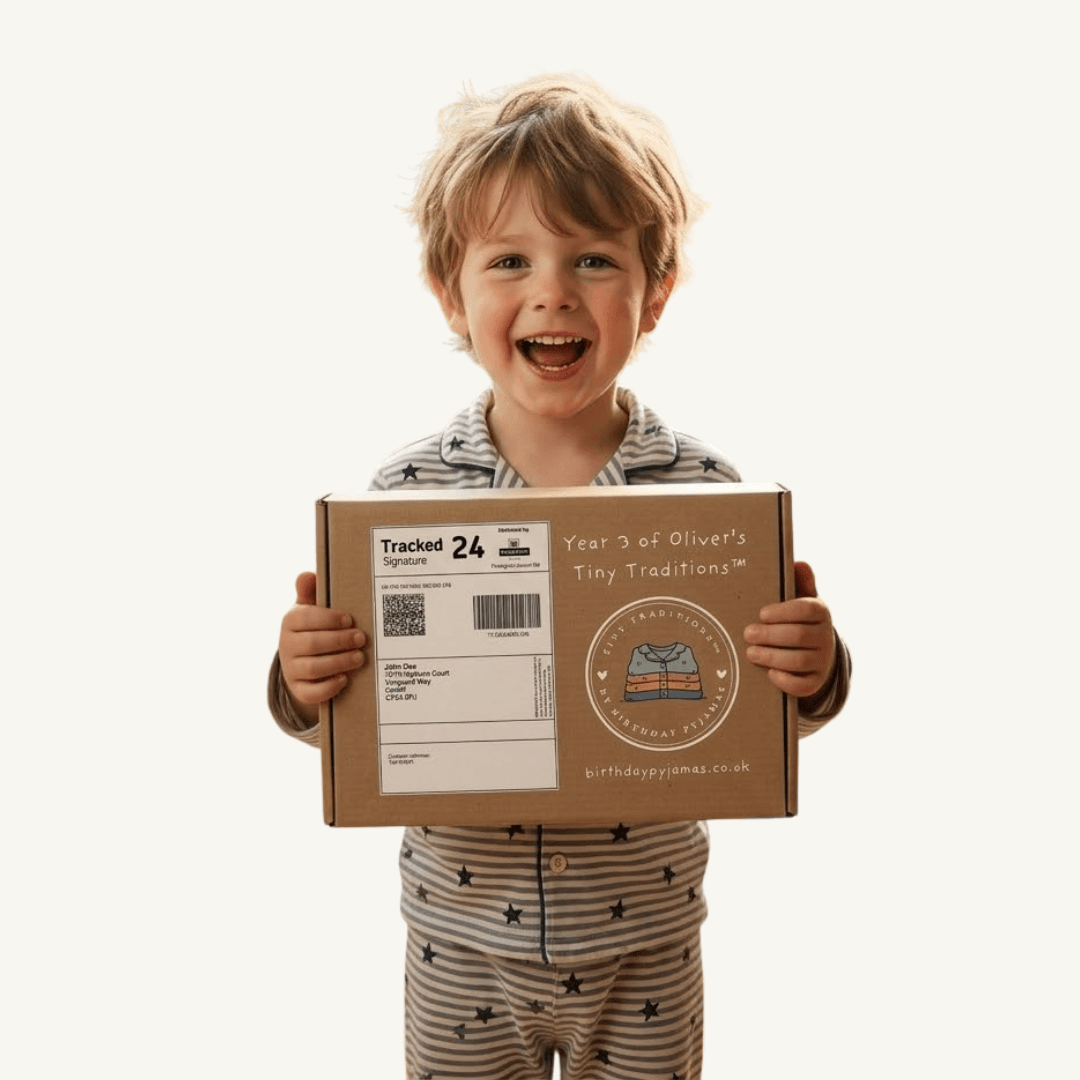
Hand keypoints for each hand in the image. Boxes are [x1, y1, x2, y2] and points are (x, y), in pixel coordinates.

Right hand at [278, 571, 366, 718]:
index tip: (349, 619)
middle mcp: (286, 646)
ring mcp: (291, 669)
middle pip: (311, 644)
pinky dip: (329, 687)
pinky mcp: (299, 689)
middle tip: (361, 638)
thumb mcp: (309, 609)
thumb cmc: (312, 628)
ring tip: (359, 657)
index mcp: (290, 622)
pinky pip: (311, 693)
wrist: (300, 660)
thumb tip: (308, 575)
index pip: (305, 618)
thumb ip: (310, 592)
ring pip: (313, 668)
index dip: (328, 619)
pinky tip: (344, 678)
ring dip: (339, 662)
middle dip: (339, 641)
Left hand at [743, 561, 835, 698]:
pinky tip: (770, 673)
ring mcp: (823, 661)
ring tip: (751, 652)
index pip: (806, 609)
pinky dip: (785, 680)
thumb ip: (799, 582)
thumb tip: (798, 562)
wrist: (818, 653)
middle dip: (770, 635)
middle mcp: (825, 636)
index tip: (761, 613)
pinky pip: (803, 685)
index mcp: (820, 612)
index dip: (783, 612)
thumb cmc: (800, 621)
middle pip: (798, 636)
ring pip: (799, 661)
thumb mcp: (802, 600)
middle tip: (748, 633)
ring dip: (771, 657)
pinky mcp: (816, 681)